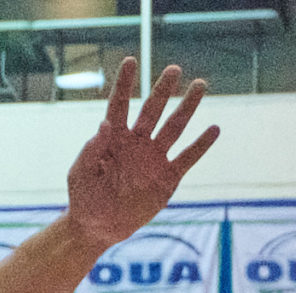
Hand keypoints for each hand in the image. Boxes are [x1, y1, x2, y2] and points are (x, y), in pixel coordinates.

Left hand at [65, 61, 219, 247]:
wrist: (97, 228)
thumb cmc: (84, 199)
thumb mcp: (80, 174)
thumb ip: (91, 150)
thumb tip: (104, 124)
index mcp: (114, 139)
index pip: (119, 105)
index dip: (124, 84)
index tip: (130, 61)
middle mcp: (137, 143)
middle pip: (152, 110)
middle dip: (163, 89)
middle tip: (174, 69)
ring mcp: (154, 159)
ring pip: (174, 127)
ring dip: (187, 107)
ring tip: (200, 86)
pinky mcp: (167, 178)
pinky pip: (187, 158)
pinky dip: (201, 145)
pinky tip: (214, 129)